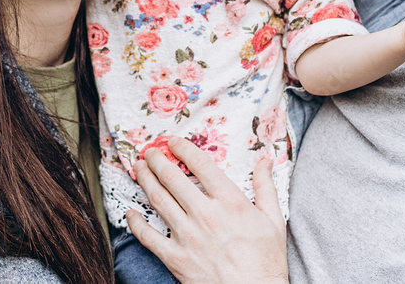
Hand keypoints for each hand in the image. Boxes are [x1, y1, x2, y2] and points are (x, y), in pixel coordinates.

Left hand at [127, 136, 287, 283]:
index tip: (173, 142)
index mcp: (230, 202)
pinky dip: (136, 223)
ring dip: (145, 181)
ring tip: (138, 170)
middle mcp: (206, 214)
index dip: (183, 149)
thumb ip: (266, 187)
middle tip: (148, 152)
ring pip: (158, 200)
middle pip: (173, 178)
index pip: (201, 165)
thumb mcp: (274, 220)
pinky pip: (148, 236)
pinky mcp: (176, 258)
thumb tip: (264, 160)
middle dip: (157, 160)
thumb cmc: (267, 261)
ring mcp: (188, 236)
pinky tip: (130, 213)